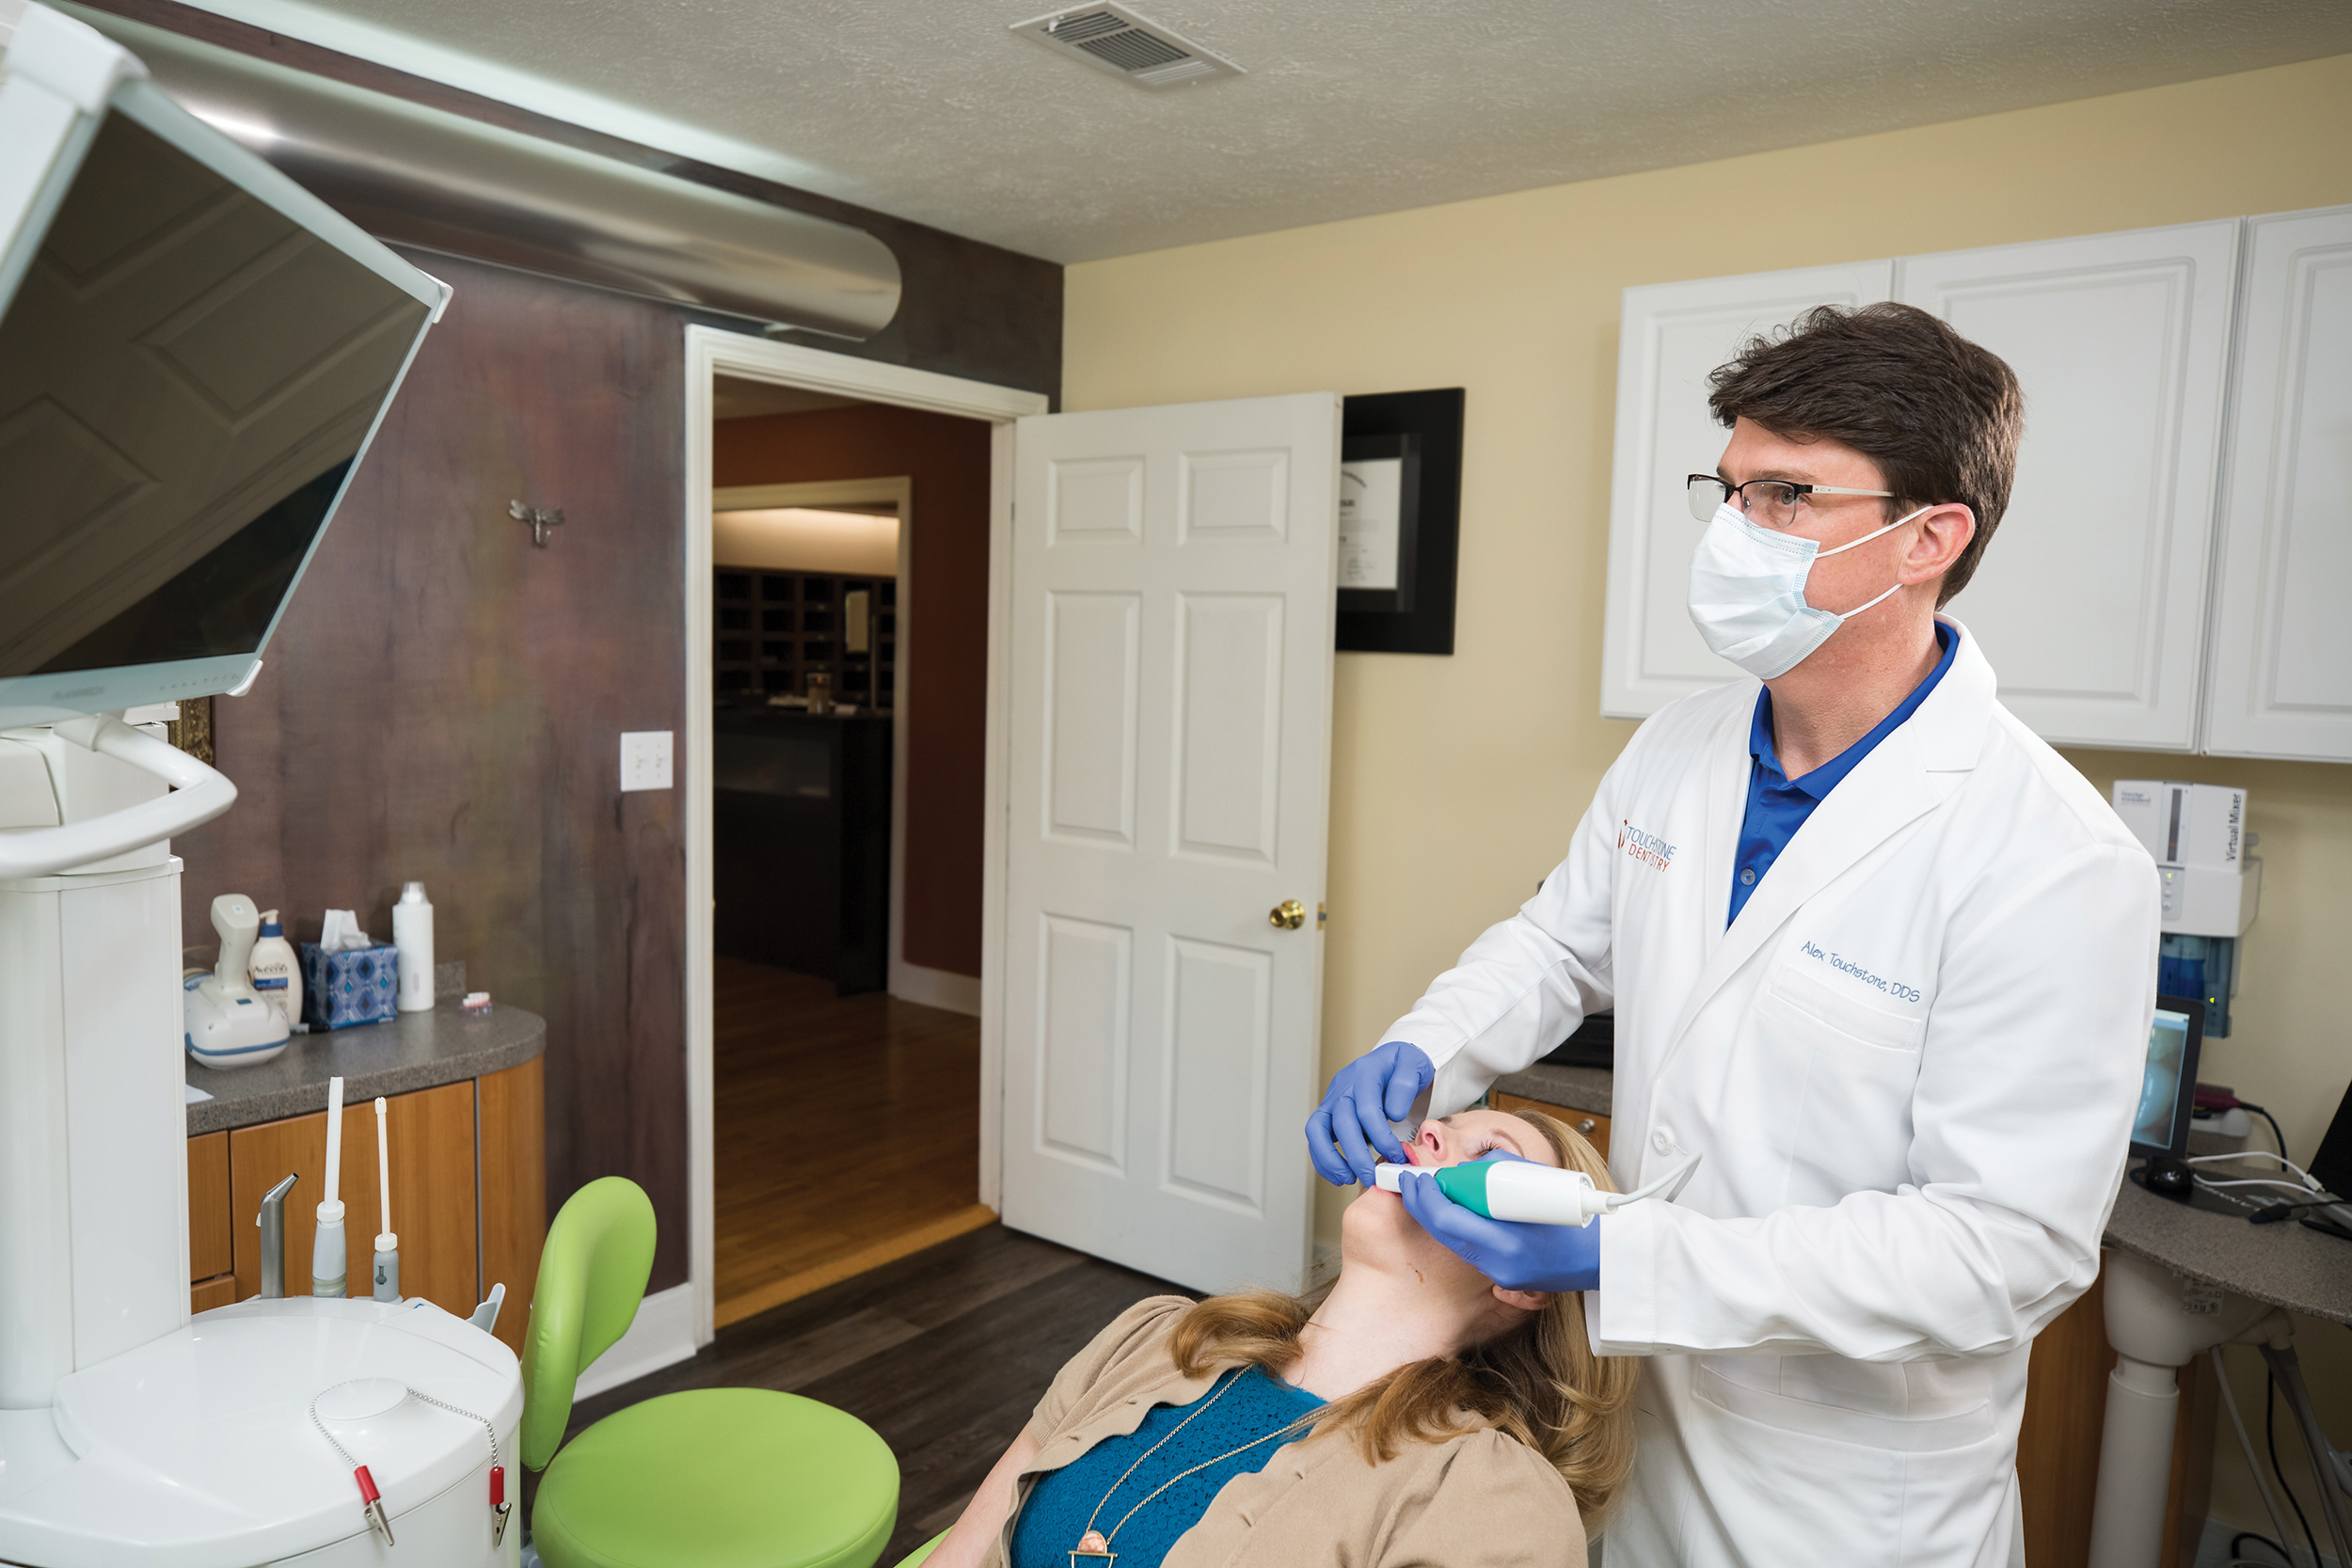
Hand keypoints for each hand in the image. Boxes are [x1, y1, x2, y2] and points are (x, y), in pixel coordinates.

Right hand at [1306, 1041, 1433, 1186]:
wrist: (1393, 1061)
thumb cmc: (1404, 1065)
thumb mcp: (1414, 1065)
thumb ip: (1405, 1086)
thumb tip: (1393, 1112)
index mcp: (1365, 1072)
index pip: (1367, 1109)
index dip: (1381, 1138)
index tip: (1397, 1156)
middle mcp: (1343, 1085)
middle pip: (1341, 1122)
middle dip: (1357, 1155)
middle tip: (1374, 1177)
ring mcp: (1332, 1099)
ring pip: (1317, 1130)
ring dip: (1330, 1159)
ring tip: (1349, 1179)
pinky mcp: (1328, 1112)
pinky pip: (1316, 1137)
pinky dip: (1323, 1159)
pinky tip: (1340, 1175)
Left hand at [1396, 1152, 1601, 1291]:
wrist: (1601, 1255)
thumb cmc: (1574, 1214)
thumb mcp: (1535, 1182)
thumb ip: (1491, 1174)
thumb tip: (1459, 1173)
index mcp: (1506, 1241)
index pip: (1447, 1220)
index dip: (1424, 1198)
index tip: (1415, 1178)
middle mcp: (1499, 1263)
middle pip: (1443, 1233)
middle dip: (1423, 1206)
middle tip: (1412, 1183)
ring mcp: (1501, 1276)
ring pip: (1453, 1243)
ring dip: (1439, 1217)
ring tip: (1432, 1193)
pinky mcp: (1505, 1279)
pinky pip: (1471, 1251)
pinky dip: (1458, 1229)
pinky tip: (1456, 1212)